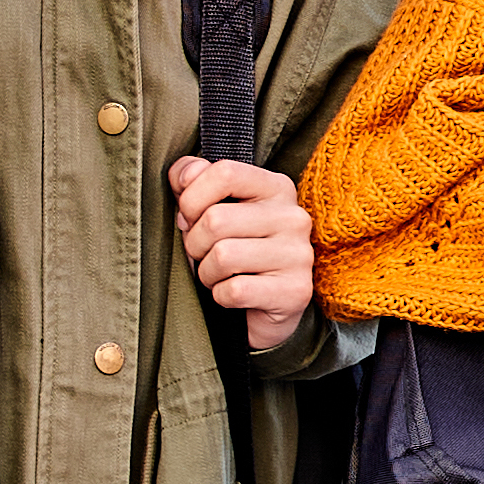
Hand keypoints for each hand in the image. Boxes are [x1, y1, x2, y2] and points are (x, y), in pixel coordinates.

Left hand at [170, 156, 315, 350]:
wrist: (266, 310)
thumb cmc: (235, 252)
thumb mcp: (213, 210)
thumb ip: (193, 183)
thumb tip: (185, 173)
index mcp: (276, 188)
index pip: (225, 173)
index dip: (192, 197)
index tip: (190, 217)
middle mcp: (294, 217)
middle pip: (216, 219)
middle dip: (194, 244)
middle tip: (203, 255)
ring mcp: (299, 255)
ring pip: (222, 256)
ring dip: (206, 273)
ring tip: (219, 275)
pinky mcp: (296, 291)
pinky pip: (234, 290)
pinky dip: (221, 297)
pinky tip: (233, 295)